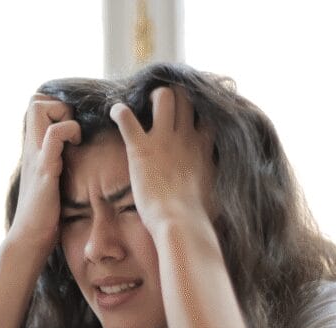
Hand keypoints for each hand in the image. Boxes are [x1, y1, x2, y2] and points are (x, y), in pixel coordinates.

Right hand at [7, 95, 81, 255]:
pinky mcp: (44, 169)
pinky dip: (69, 132)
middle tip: (73, 129)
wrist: (29, 239)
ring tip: (74, 137)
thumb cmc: (43, 216)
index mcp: (33, 149)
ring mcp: (36, 156)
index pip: (36, 106)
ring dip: (63, 115)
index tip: (72, 126)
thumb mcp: (50, 182)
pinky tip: (76, 147)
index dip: (56, 106)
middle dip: (59, 105)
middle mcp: (31, 148)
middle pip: (35, 100)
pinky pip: (53, 135)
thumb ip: (56, 165)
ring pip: (39, 108)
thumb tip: (75, 159)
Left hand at [109, 86, 214, 234]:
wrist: (180, 223)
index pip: (207, 114)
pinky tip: (115, 112)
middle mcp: (186, 137)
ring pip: (163, 96)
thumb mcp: (216, 193)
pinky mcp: (141, 148)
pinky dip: (119, 111)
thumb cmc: (198, 216)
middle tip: (162, 106)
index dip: (198, 110)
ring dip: (152, 97)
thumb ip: (214, 181)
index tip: (189, 115)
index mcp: (203, 147)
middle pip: (186, 97)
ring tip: (143, 105)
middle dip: (174, 95)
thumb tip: (219, 190)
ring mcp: (163, 140)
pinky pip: (126, 118)